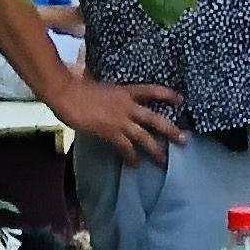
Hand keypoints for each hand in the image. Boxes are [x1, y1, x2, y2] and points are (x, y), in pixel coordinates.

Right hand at [60, 73, 185, 160]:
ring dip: (155, 150)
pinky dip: (131, 157)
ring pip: (144, 137)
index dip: (166, 94)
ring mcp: (120, 119)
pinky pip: (126, 148)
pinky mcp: (111, 132)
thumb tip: (108, 91)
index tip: (180, 99)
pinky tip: (134, 165)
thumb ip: (108, 91)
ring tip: (163, 160)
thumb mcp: (98, 83)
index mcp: (124, 91)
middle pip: (155, 119)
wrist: (64, 92)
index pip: (150, 91)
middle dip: (171, 130)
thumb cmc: (74, 85)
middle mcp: (127, 105)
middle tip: (184, 139)